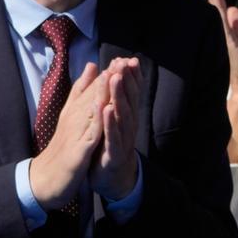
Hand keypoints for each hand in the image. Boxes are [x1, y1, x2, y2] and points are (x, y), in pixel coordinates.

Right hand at [27, 62, 108, 209]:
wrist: (46, 179)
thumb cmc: (62, 147)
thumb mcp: (70, 117)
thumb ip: (80, 91)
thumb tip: (91, 66)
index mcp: (74, 112)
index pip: (91, 90)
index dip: (107, 74)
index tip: (121, 58)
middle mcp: (74, 119)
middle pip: (91, 95)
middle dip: (107, 77)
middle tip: (121, 60)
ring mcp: (76, 134)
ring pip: (90, 110)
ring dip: (101, 93)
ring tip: (112, 75)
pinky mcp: (78, 150)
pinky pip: (89, 134)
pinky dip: (97, 121)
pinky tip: (105, 110)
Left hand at [90, 57, 143, 200]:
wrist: (113, 179)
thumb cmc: (110, 146)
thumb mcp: (113, 122)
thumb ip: (114, 101)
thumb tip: (115, 77)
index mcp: (127, 117)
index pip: (131, 93)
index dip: (131, 76)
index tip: (128, 58)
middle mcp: (129, 125)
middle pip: (129, 99)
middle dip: (126, 80)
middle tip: (124, 62)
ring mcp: (123, 139)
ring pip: (123, 114)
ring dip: (119, 95)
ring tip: (115, 78)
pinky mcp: (114, 153)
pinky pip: (112, 136)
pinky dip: (110, 122)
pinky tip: (106, 109)